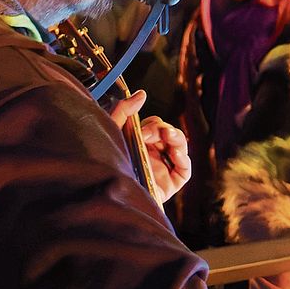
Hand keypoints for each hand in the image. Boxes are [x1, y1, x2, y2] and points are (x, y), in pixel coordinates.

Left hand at [109, 90, 190, 204]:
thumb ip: (123, 111)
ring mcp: (161, 170)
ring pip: (180, 147)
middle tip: (151, 134)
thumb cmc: (105, 164)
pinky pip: (184, 169)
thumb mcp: (111, 133)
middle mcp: (151, 156)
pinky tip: (175, 154)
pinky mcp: (169, 185)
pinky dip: (183, 159)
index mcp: (137, 144)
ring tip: (167, 136)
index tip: (143, 130)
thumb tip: (142, 93)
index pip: (155, 127)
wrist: (108, 195)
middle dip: (163, 129)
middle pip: (169, 134)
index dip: (153, 125)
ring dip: (176, 138)